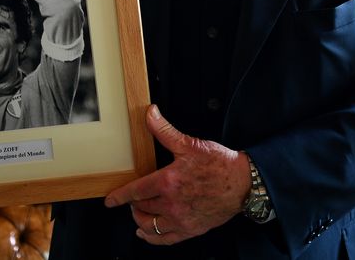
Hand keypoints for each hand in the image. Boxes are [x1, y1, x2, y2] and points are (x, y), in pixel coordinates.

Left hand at [104, 105, 251, 244]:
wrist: (243, 183)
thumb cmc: (220, 164)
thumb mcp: (190, 144)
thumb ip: (165, 131)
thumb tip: (150, 114)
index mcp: (168, 182)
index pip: (135, 192)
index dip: (119, 196)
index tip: (110, 200)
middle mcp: (172, 204)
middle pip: (141, 208)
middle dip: (133, 204)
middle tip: (132, 198)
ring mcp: (181, 219)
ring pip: (150, 225)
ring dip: (140, 220)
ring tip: (138, 213)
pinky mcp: (190, 229)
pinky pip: (165, 239)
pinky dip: (152, 238)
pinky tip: (147, 233)